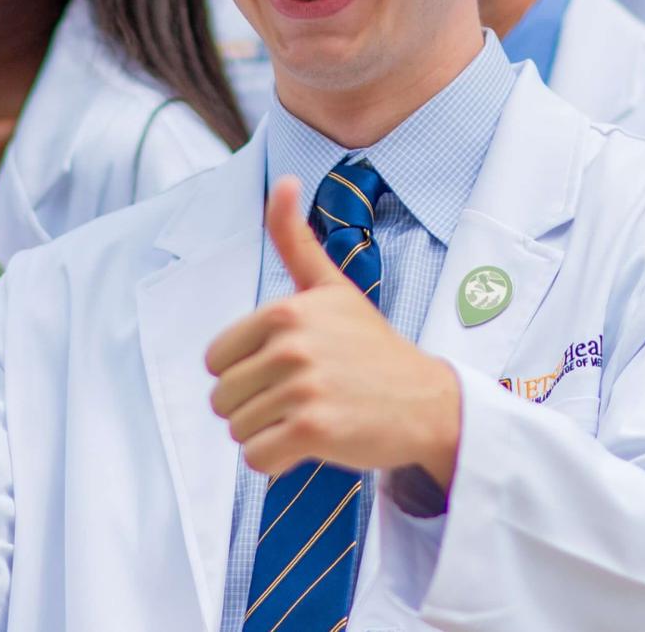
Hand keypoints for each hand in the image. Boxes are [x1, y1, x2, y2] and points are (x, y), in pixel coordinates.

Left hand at [206, 177, 460, 485]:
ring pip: (238, 431)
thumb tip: (285, 181)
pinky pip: (256, 459)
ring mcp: (303, 389)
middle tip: (302, 398)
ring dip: (268, 434)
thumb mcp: (332, 288)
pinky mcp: (313, 431)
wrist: (428, 402)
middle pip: (222, 398)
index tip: (288, 369)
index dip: (245, 372)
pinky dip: (277, 462)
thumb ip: (296, 240)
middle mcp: (292, 345)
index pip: (216, 360)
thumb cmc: (373, 348)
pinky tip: (311, 443)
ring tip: (311, 417)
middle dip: (254, 407)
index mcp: (286, 311)